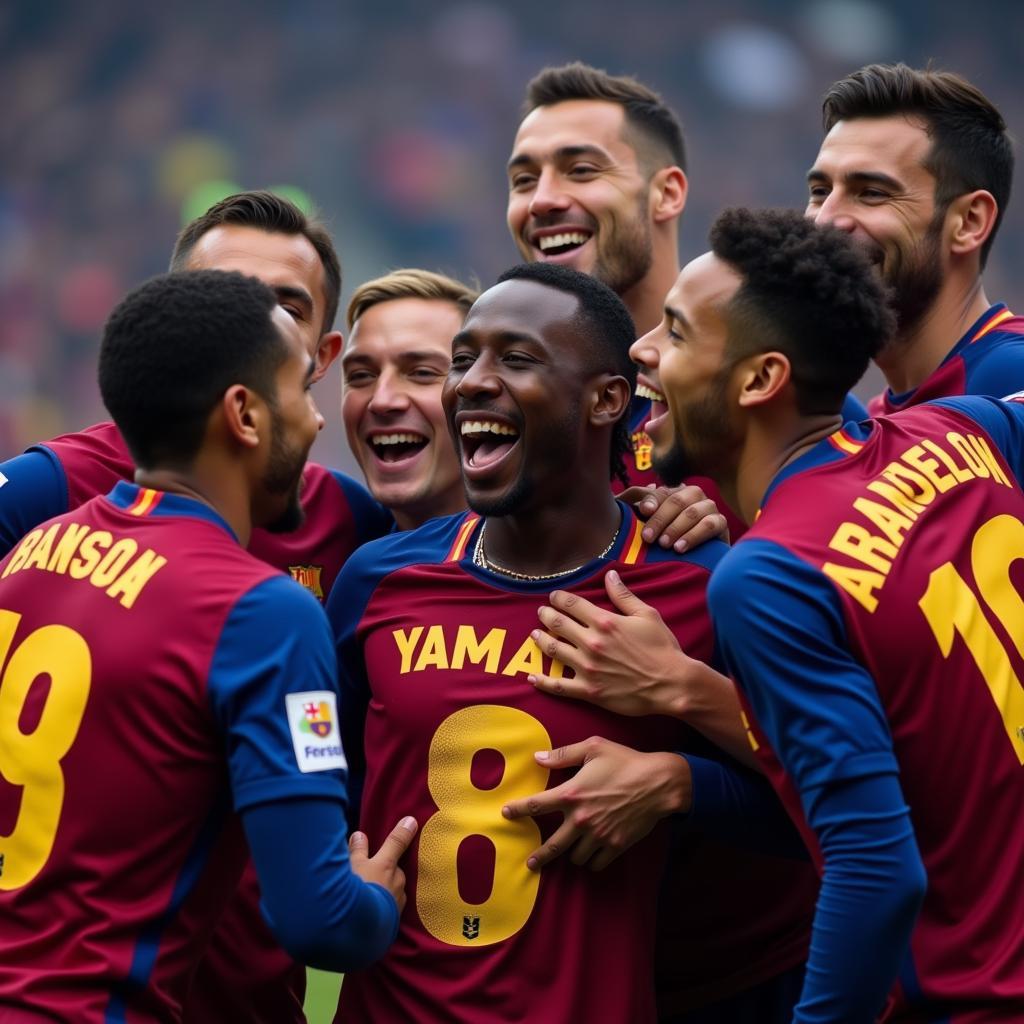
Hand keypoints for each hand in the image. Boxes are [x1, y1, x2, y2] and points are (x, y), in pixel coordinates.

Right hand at [349, 816, 417, 911]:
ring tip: (368, 896)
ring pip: (394, 889)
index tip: (412, 821)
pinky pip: (391, 907)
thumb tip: (360, 835)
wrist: (360, 930)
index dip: (404, 831)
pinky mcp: (395, 920)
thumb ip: (357, 850)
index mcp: (387, 865)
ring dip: (384, 889)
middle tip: (368, 875)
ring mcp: (398, 901)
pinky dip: (383, 906)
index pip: (397, 843)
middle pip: (393, 870)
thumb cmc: (355, 893)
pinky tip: (372, 912)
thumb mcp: (351, 867)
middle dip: (385, 870)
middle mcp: (397, 881)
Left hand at [501, 738, 689, 871]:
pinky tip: (590, 854)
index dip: (517, 810)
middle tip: (530, 863)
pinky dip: (591, 860)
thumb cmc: (625, 761)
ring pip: (575, 857)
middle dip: (538, 857)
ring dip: (571, 854)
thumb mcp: (593, 747)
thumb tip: (538, 758)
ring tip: (569, 851)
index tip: (506, 813)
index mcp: (571, 793)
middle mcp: (581, 819)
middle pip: (552, 846)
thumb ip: (563, 754)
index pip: (535, 805)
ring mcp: (598, 835)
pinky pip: (596, 863)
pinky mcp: (615, 845)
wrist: (658, 783)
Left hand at [531, 569, 696, 717]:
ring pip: (553, 650)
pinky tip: (532, 677)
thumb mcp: (647, 615)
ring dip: (541, 640)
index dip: (560, 598)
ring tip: (534, 635)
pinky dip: (542, 681)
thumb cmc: (662, 648)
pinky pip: (558, 686)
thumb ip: (623, 595)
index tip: (554, 596)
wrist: (671, 684)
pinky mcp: (588, 691)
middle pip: (558, 624)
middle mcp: (591, 643)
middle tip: (541, 612)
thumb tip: (610, 575)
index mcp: (604, 622)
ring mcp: (587, 668)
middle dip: (546, 615)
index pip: (572, 604)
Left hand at [621, 483, 728, 550]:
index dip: (652, 500)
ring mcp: (709, 507)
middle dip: (660, 519)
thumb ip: (644, 513)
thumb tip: (643, 506)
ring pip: (692, 512)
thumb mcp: (654, 527)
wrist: (698, 560)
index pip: (662, 492)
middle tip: (648, 537)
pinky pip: (709, 525)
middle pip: (676, 501)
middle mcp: (694, 495)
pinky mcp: (722, 522)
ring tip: (664, 544)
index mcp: (676, 491)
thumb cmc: (669, 540)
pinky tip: (680, 548)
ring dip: (676, 528)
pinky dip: (693, 536)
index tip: (642, 511)